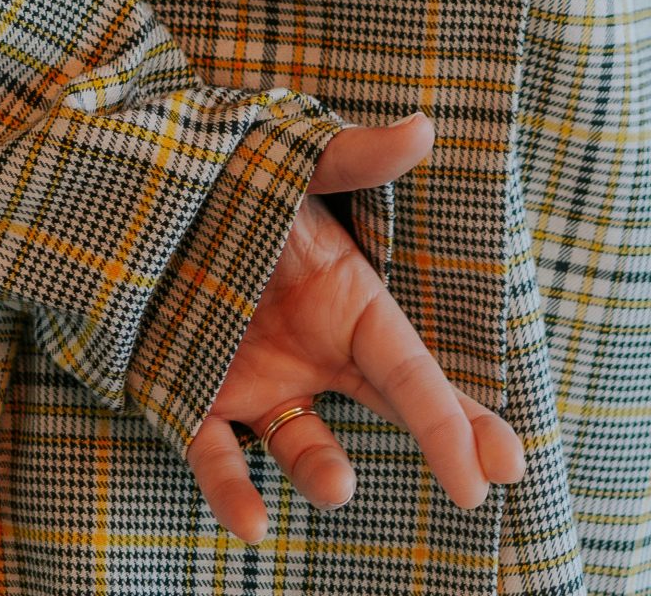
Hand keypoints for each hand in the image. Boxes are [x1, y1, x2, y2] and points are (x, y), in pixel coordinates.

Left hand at [185, 112, 525, 542]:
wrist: (144, 197)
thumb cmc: (229, 177)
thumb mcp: (292, 165)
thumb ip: (353, 157)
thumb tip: (424, 127)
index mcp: (347, 299)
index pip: (415, 367)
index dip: (460, 414)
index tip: (505, 461)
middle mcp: (314, 351)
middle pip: (390, 409)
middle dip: (443, 447)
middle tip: (479, 492)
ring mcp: (259, 382)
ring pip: (304, 445)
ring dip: (322, 471)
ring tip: (341, 487)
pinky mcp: (196, 401)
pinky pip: (219, 458)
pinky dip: (233, 493)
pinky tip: (251, 523)